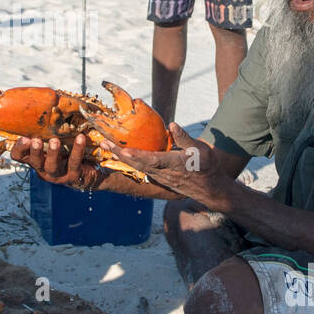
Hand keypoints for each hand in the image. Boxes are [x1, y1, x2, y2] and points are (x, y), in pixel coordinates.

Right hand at [9, 134, 106, 189]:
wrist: (83, 171)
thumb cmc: (63, 150)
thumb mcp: (49, 140)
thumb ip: (44, 129)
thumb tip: (40, 104)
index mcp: (34, 158)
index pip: (19, 155)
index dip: (19, 148)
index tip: (24, 138)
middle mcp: (43, 168)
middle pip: (35, 162)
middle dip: (35, 151)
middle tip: (36, 141)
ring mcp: (58, 174)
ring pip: (53, 166)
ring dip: (53, 153)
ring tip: (55, 141)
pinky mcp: (74, 174)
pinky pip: (75, 162)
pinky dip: (77, 150)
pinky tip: (80, 138)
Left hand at [98, 123, 225, 200]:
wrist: (209, 188)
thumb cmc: (207, 166)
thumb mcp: (201, 150)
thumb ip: (185, 138)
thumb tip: (172, 125)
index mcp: (175, 164)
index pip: (153, 160)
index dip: (138, 155)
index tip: (124, 149)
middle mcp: (164, 173)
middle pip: (138, 163)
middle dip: (120, 154)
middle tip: (104, 143)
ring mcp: (159, 177)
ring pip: (136, 167)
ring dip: (120, 157)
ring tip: (105, 146)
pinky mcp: (157, 177)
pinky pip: (139, 169)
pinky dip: (127, 162)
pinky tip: (117, 154)